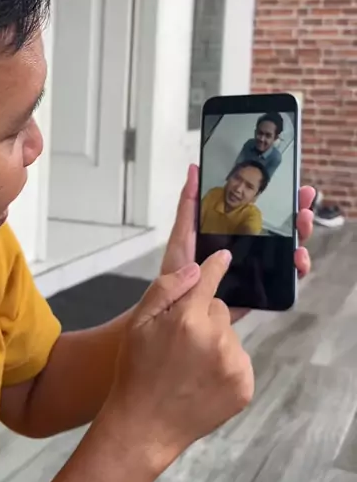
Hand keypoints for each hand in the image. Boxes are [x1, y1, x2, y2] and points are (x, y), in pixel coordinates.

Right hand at [103, 252, 253, 473]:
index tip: (224, 256)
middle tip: (179, 341)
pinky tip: (202, 380)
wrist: (144, 428)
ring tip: (188, 365)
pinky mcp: (244, 386)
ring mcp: (234, 365)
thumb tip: (198, 268)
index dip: (215, 266)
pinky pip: (239, 361)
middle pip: (218, 310)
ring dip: (215, 342)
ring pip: (229, 336)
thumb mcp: (137, 324)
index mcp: (188, 319)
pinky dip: (225, 366)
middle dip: (202, 318)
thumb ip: (167, 289)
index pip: (209, 279)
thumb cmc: (136, 371)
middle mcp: (217, 339)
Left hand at [161, 164, 314, 321]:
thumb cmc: (178, 271)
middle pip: (280, 229)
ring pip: (286, 251)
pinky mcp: (260, 290)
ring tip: (303, 227)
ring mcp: (256, 269)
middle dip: (296, 215)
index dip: (280, 199)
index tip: (294, 186)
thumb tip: (193, 170)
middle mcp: (247, 248)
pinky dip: (296, 270)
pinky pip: (284, 280)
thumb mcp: (183, 235)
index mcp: (232, 231)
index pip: (262, 211)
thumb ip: (189, 205)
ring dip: (300, 238)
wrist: (178, 311)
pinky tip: (297, 260)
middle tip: (305, 203)